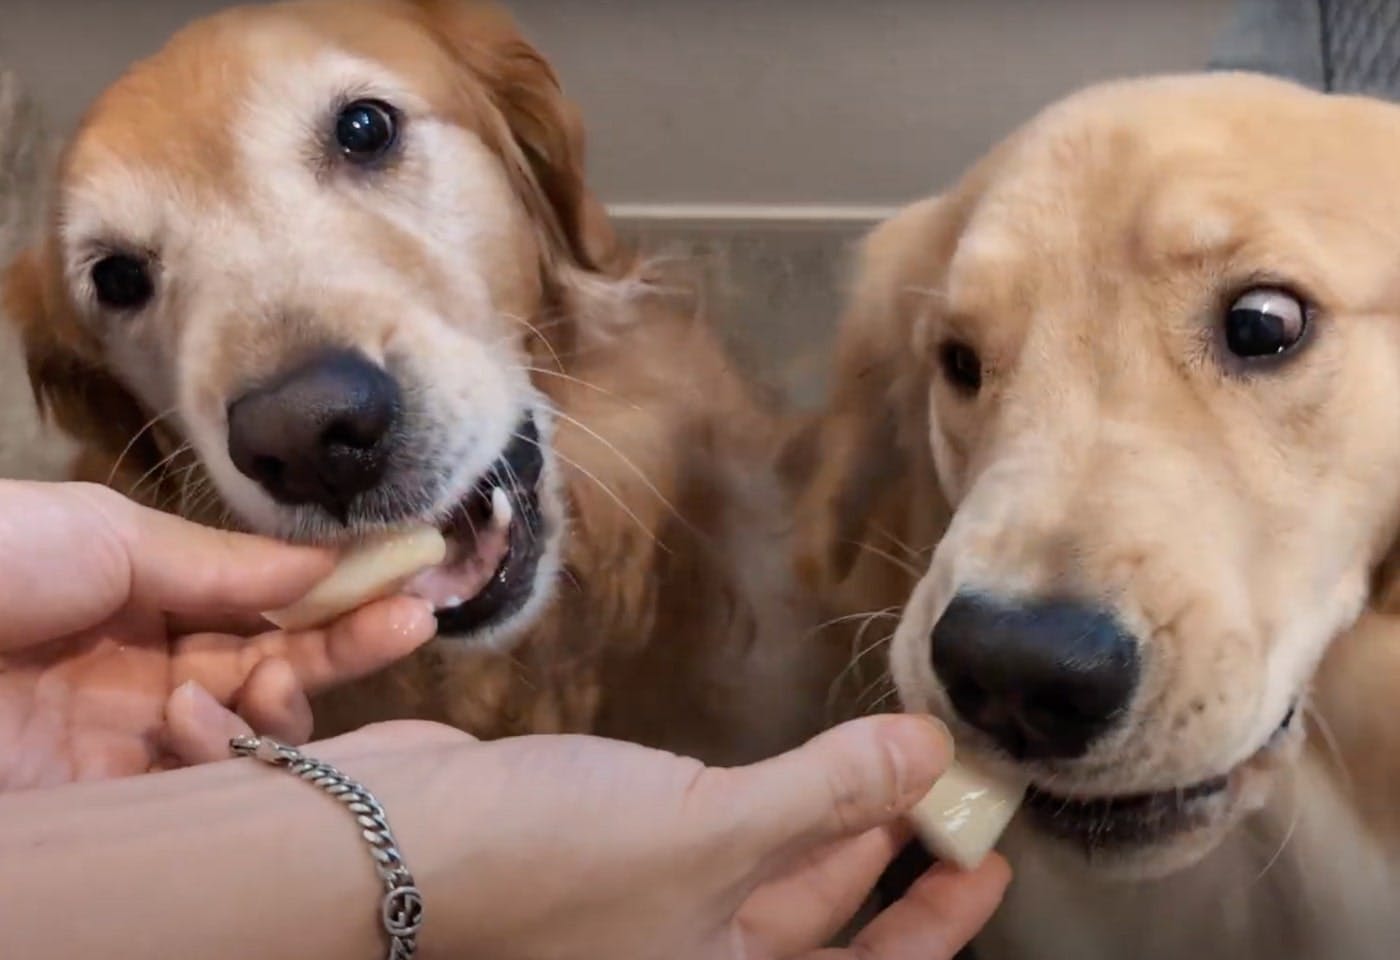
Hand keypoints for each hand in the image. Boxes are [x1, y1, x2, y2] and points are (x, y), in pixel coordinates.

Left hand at [0, 480, 437, 789]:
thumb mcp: (111, 535)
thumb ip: (228, 565)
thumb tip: (328, 562)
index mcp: (144, 597)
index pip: (265, 603)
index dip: (338, 592)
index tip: (413, 578)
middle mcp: (148, 670)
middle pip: (275, 667)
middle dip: (347, 645)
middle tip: (414, 624)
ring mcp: (130, 741)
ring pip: (253, 734)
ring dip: (282, 702)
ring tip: (265, 682)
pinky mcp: (112, 807)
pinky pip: (204, 789)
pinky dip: (228, 756)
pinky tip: (201, 718)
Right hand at [363, 714, 1009, 959]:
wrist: (393, 842)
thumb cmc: (554, 865)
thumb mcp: (714, 831)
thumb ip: (830, 792)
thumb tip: (932, 753)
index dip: (938, 924)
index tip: (989, 859)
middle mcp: (696, 959)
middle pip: (824, 919)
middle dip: (894, 855)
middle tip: (953, 793)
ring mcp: (656, 908)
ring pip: (775, 868)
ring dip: (834, 816)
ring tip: (894, 761)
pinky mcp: (621, 851)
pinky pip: (723, 831)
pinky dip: (769, 797)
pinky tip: (798, 759)